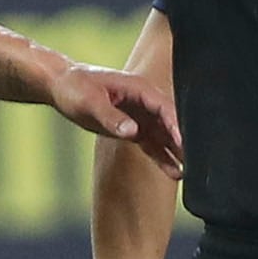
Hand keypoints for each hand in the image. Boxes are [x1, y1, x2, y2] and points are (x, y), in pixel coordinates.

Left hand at [46, 62, 182, 176]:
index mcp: (138, 88)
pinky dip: (163, 157)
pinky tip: (175, 171)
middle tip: (195, 161)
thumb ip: (111, 117)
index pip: (164, 107)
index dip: (175, 124)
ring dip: (176, 152)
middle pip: (170, 122)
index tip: (183, 143)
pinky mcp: (134, 129)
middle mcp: (144, 102)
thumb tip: (132, 131)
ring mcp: (141, 116)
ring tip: (189, 171)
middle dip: (183, 140)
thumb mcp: (90, 102)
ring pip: (164, 136)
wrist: (62, 87)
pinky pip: (152, 145)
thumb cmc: (75, 87)